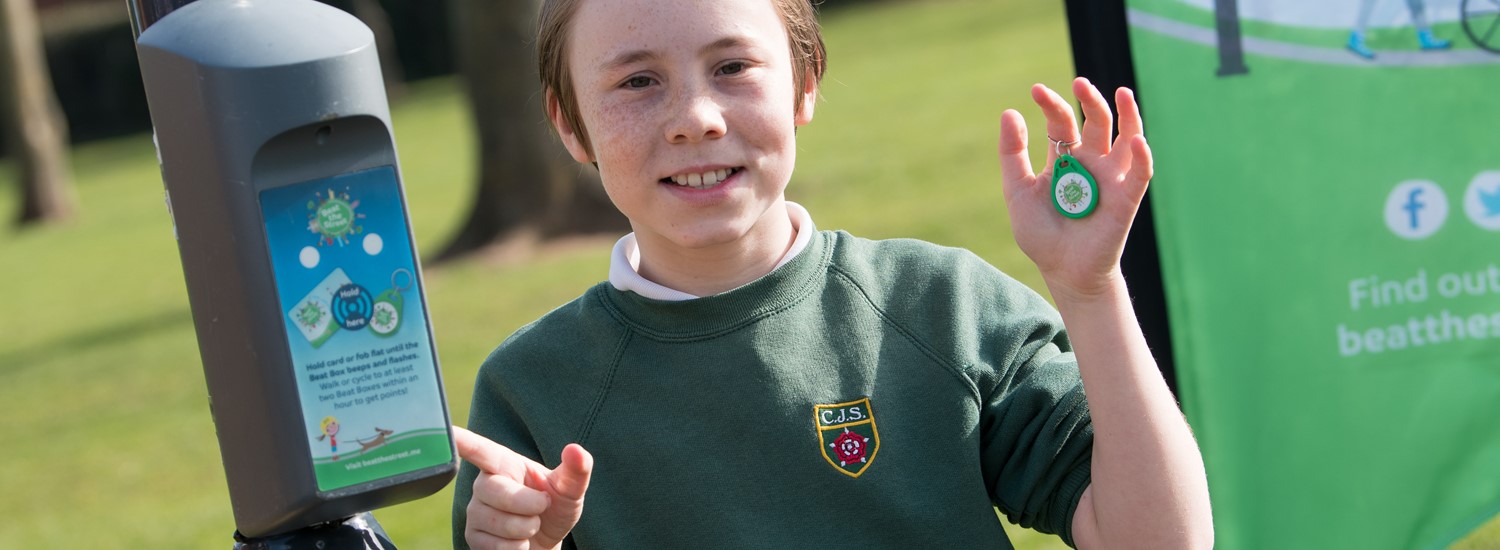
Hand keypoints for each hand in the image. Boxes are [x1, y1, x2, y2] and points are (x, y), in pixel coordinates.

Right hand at [454, 426, 593, 549]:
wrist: (546, 542)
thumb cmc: (555, 508)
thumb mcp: (570, 489)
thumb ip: (576, 470)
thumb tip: (576, 450)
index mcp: (504, 465)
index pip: (480, 450)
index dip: (462, 441)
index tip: (447, 430)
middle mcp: (484, 485)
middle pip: (498, 493)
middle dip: (530, 505)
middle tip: (542, 508)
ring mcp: (475, 511)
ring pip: (500, 523)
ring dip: (526, 530)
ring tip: (530, 525)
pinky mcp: (473, 537)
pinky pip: (496, 546)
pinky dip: (517, 548)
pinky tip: (519, 542)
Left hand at [997, 77, 1152, 301]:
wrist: (1063, 271)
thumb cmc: (1041, 234)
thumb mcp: (1017, 191)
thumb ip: (1012, 153)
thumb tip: (1010, 112)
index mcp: (1064, 158)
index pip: (1061, 122)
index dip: (1052, 104)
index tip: (1036, 91)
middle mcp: (1091, 161)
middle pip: (1095, 122)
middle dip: (1089, 99)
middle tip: (1078, 82)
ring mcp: (1111, 177)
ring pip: (1126, 137)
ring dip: (1127, 114)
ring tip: (1120, 92)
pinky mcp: (1127, 197)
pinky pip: (1140, 172)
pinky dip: (1141, 156)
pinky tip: (1137, 141)